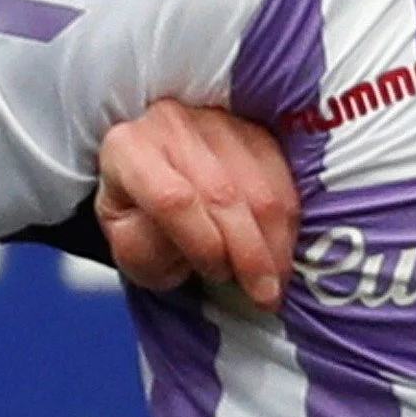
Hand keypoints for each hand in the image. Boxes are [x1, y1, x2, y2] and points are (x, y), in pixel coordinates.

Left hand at [95, 97, 299, 306]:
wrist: (157, 182)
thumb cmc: (141, 221)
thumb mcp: (130, 248)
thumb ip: (148, 251)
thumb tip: (191, 249)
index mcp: (127, 150)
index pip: (171, 199)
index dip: (201, 243)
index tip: (218, 276)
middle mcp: (171, 124)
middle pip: (222, 192)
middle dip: (249, 253)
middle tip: (264, 295)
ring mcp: (216, 120)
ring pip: (260, 187)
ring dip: (275, 243)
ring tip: (274, 281)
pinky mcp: (253, 127)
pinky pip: (283, 176)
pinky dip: (288, 222)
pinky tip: (281, 252)